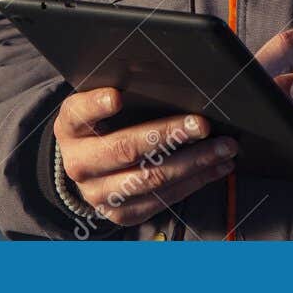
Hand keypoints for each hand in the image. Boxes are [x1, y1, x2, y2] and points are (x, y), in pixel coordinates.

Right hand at [53, 88, 236, 226]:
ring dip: (193, 163)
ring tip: (223, 148)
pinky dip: (194, 182)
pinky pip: (161, 200)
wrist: (85, 167)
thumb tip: (166, 78)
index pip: (79, 113)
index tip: (117, 97)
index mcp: (70, 127)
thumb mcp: (97, 104)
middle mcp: (79, 164)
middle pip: (125, 149)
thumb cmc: (101, 125)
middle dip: (169, 135)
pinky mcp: (121, 214)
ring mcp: (99, 194)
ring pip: (150, 179)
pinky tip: (215, 167)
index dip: (96, 105)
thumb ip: (118, 91)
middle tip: (202, 124)